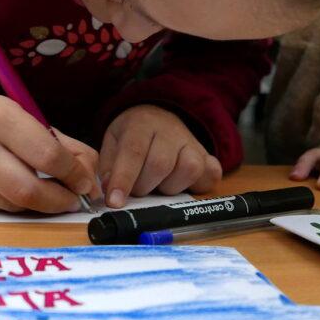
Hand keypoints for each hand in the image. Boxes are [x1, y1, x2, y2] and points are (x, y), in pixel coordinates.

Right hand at [0, 91, 98, 212]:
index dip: (73, 175)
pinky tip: (17, 191)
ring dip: (38, 205)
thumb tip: (91, 184)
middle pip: (28, 190)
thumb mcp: (30, 120)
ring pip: (14, 205)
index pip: (47, 155)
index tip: (85, 184)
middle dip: (58, 201)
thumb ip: (68, 149)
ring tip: (47, 192)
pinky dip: (16, 206)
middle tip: (72, 201)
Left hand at [98, 105, 221, 207]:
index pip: (134, 152)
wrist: (159, 117)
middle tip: (136, 187)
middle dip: (143, 186)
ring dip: (169, 187)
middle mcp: (170, 131)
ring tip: (158, 183)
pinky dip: (198, 186)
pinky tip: (182, 183)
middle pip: (161, 164)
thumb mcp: (113, 141)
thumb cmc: (133, 134)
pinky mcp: (207, 157)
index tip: (115, 201)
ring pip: (188, 170)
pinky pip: (210, 175)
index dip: (124, 179)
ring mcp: (193, 143)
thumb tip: (111, 191)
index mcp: (142, 123)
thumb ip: (109, 166)